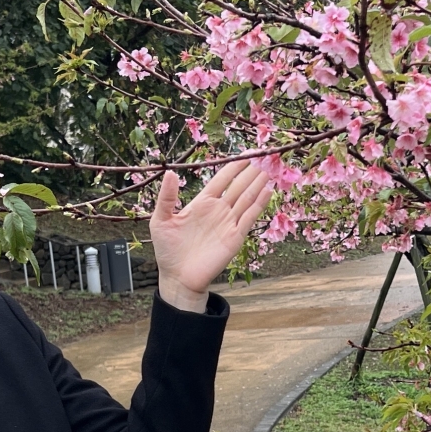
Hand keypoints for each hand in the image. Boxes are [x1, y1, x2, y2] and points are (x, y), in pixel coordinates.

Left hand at [148, 160, 271, 312]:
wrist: (177, 278)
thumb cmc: (168, 250)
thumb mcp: (160, 220)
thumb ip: (166, 197)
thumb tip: (170, 172)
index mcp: (202, 202)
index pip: (222, 179)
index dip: (234, 166)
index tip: (247, 153)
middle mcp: (218, 210)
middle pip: (239, 186)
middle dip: (251, 171)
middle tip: (265, 155)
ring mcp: (228, 223)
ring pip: (247, 199)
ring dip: (258, 184)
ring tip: (270, 169)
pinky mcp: (235, 238)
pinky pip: (249, 218)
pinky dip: (259, 205)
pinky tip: (267, 191)